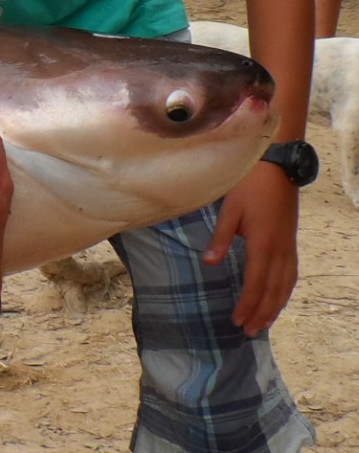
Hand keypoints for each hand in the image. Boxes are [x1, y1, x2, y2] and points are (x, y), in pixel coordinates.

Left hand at [205, 160, 299, 334]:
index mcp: (262, 244)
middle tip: (249, 332)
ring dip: (275, 306)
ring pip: (285, 285)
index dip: (247, 304)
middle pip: (272, 290)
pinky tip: (279, 298)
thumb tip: (208, 264)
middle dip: (261, 313)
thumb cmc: (249, 186)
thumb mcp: (229, 210)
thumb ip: (219, 238)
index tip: (237, 321)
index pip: (254, 283)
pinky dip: (285, 291)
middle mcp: (279, 250)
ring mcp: (288, 247)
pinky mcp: (291, 242)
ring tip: (264, 324)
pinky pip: (291, 274)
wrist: (277, 167)